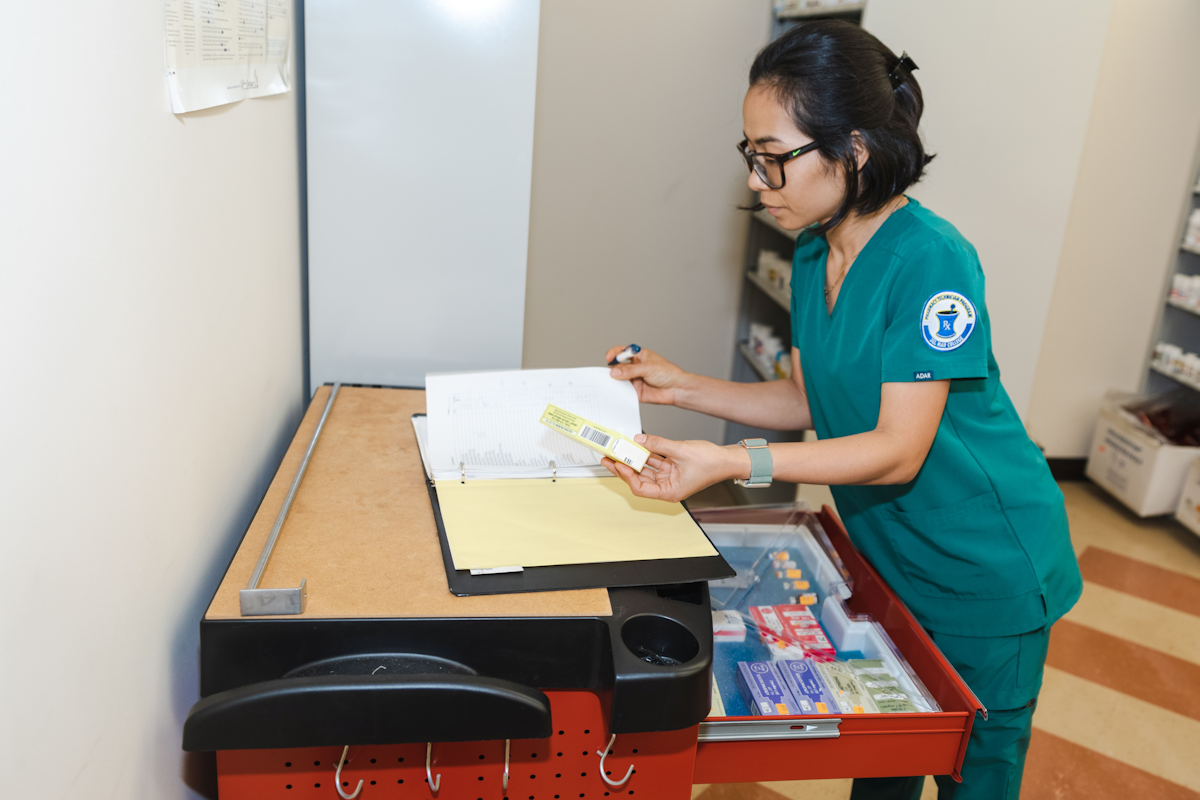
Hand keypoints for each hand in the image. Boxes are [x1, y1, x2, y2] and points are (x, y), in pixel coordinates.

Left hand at [601, 434, 748, 502]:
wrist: (728, 459)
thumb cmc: (712, 463)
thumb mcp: (680, 450)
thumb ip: (658, 444)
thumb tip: (639, 439)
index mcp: (670, 492)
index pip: (640, 488)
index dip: (627, 476)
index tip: (618, 463)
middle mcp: (668, 487)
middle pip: (640, 479)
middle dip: (625, 467)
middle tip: (610, 457)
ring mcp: (670, 478)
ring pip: (646, 470)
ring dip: (634, 459)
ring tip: (620, 450)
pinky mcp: (673, 468)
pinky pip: (655, 462)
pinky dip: (647, 453)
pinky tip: (637, 445)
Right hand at [604, 346, 689, 405]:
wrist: (677, 389)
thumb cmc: (668, 373)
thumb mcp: (648, 368)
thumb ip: (631, 370)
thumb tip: (615, 372)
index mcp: (639, 356)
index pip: (622, 351)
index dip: (614, 353)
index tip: (609, 358)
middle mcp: (635, 367)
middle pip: (618, 366)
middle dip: (613, 369)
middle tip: (612, 373)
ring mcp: (634, 379)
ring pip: (619, 379)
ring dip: (615, 380)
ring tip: (615, 382)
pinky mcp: (635, 391)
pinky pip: (624, 391)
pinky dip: (619, 391)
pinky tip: (619, 391)